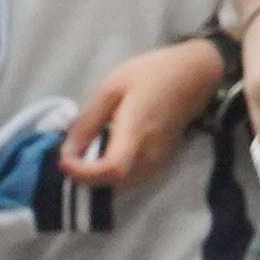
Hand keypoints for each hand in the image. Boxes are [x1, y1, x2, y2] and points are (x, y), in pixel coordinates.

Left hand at [60, 39, 226, 191]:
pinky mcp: (162, 162)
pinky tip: (103, 154)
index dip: (84, 174)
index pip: (112, 169)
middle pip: (114, 183)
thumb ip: (88, 122)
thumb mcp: (111, 88)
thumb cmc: (152, 74)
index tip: (64, 162)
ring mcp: (159, 161)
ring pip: (123, 185)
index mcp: (136, 130)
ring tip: (83, 156)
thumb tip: (66, 151)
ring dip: (99, 177)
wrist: (194, 75)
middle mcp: (150, 153)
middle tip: (69, 156)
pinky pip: (132, 178)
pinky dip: (113, 174)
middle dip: (86, 177)